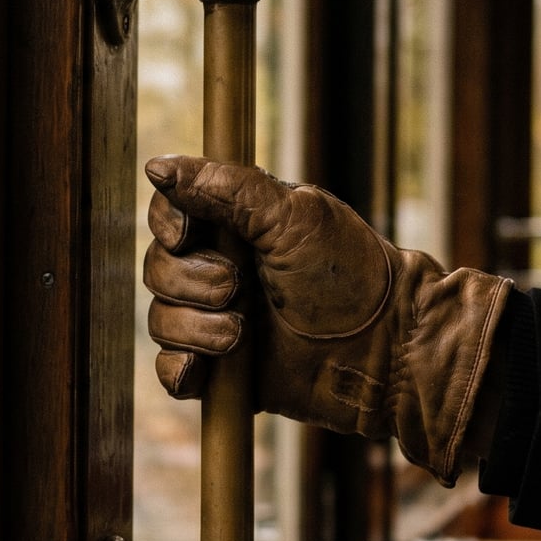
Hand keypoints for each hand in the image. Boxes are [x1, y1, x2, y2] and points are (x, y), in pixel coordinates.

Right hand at [143, 155, 511, 483]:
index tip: (188, 235)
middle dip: (191, 281)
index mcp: (237, 226)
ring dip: (194, 327)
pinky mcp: (223, 373)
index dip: (169, 225)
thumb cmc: (350, 275)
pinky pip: (172, 372)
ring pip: (161, 321)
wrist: (385, 350)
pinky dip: (179, 369)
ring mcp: (219, 321)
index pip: (170, 215)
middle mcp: (221, 270)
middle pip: (158, 269)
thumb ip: (226, 188)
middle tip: (240, 289)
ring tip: (241, 333)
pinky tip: (204, 370)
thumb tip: (155, 167)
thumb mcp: (293, 217)